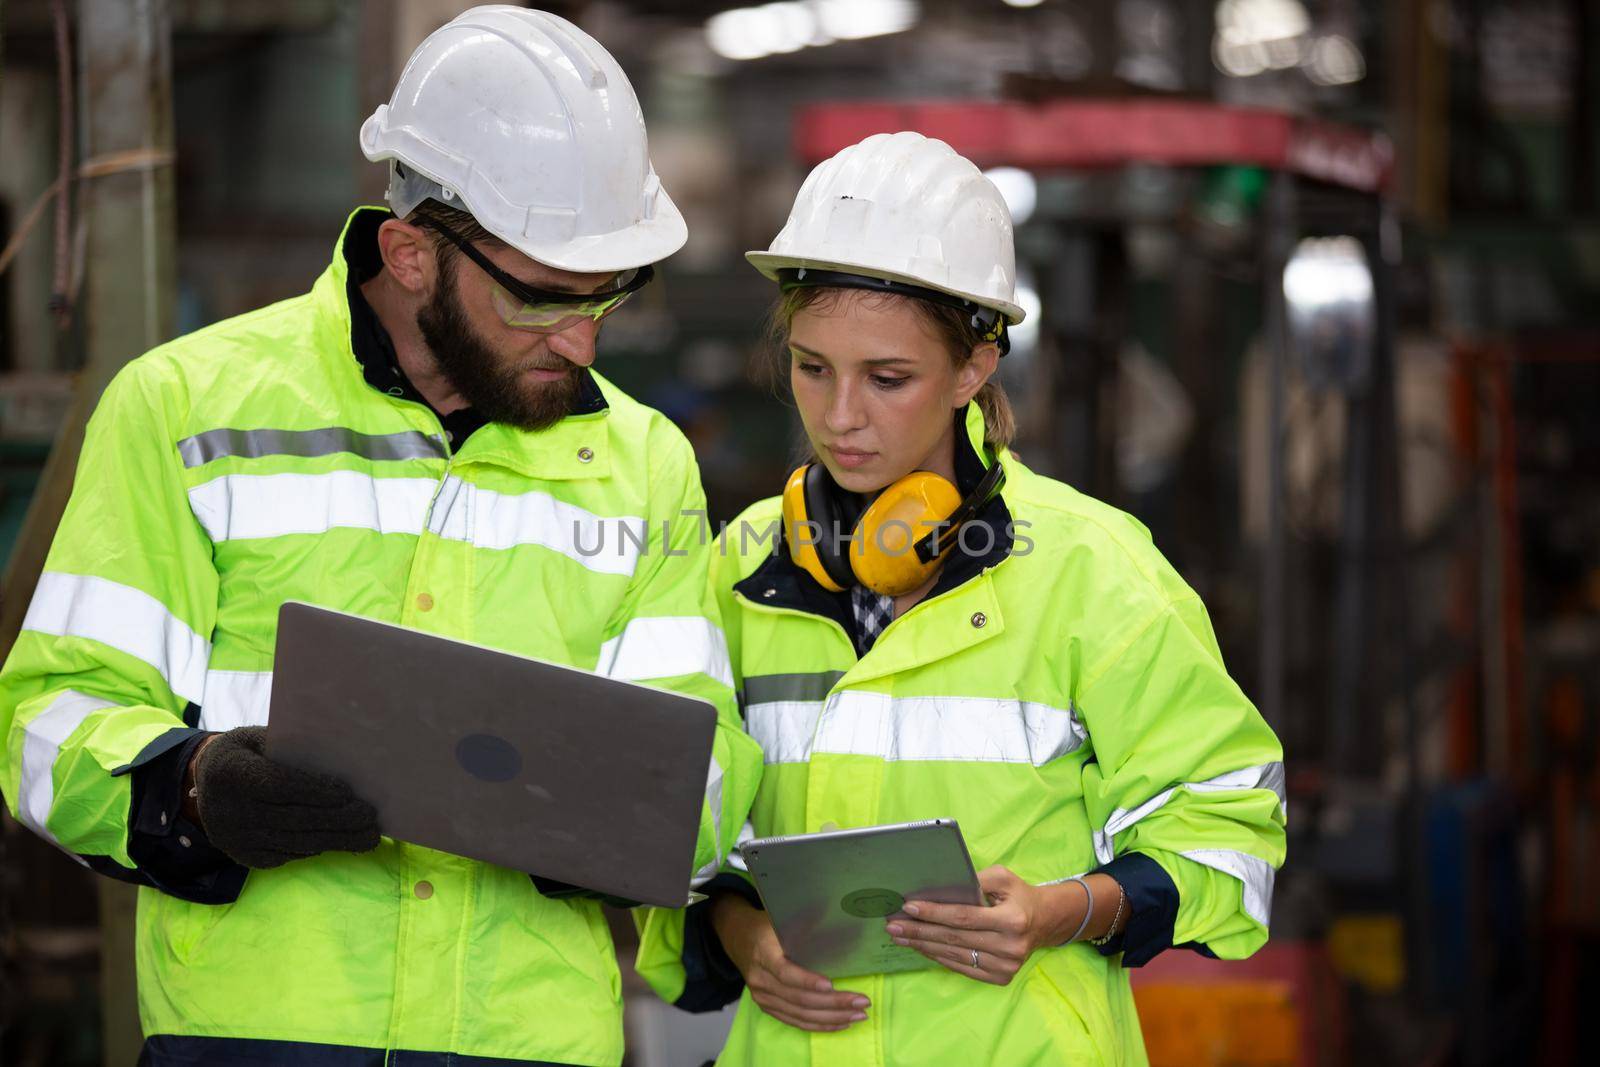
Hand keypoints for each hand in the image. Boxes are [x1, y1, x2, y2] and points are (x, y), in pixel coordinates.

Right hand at [190, 726, 380, 868]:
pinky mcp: (242, 855)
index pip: (280, 785)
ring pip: (294, 841)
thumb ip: (291, 748)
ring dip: (335, 840)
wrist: (203, 780)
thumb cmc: (247, 752)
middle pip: (293, 818)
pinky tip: (339, 841)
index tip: (349, 794)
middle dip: (337, 820)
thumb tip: (342, 758)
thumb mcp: (260, 739)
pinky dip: (315, 847)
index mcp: (232, 772)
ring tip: (367, 837)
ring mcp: (234, 837)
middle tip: (370, 818)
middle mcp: (229, 809)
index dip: (316, 791)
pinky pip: (286, 854)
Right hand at [710, 894, 868, 1031]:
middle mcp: (761, 980)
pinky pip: (796, 1022)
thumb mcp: (780, 917)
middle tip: (861, 1003)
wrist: (738, 938)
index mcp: (764, 954)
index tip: (832, 984)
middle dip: (833, 1004)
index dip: (808, 981)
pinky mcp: (769, 1008)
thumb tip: (839, 913)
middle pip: (799, 999)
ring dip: (832, 1018)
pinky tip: (840, 1023)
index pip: (786, 973)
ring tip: (858, 1016)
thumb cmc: (765, 926)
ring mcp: (764, 997)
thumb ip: (807, 920)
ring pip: (800, 1015)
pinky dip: (820, 1025)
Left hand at [885, 866, 1101, 985]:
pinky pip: (962, 968)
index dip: (933, 913)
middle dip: (920, 931)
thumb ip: (974, 880)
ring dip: (924, 946)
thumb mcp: (1003, 877)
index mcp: (1011, 920)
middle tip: (893, 925)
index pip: (963, 917)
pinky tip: (922, 948)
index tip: (908, 907)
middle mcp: (1010, 947)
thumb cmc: (1018, 896)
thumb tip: (938, 887)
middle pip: (954, 939)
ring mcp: (1006, 966)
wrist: (1045, 922)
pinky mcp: (1001, 978)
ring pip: (954, 956)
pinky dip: (939, 957)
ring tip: (901, 937)